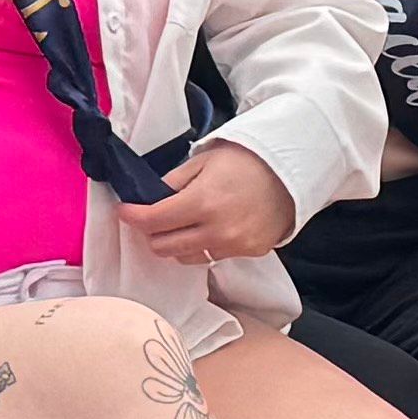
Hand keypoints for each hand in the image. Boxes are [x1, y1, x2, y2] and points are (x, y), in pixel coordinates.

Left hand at [120, 141, 295, 263]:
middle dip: (152, 232)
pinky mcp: (248, 253)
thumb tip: (150, 200)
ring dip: (178, 243)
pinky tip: (213, 228)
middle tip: (154, 218)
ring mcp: (234, 245)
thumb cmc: (246, 161)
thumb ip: (173, 183)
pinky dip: (205, 245)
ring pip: (186, 257)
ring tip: (186, 224)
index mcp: (201, 202)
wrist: (291, 170)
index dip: (133, 216)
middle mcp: (216, 230)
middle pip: (164, 247)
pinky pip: (213, 256)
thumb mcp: (203, 161)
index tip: (125, 211)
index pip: (153, 221)